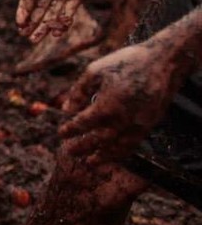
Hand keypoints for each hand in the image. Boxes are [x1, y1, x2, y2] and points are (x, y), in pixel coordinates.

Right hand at [18, 0, 109, 39]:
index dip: (24, 11)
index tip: (19, 24)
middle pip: (41, 9)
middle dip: (34, 23)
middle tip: (26, 37)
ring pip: (54, 13)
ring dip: (46, 27)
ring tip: (36, 39)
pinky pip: (70, 10)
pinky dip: (63, 22)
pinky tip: (57, 32)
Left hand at [58, 43, 180, 167]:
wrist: (163, 62)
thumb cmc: (126, 62)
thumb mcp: (95, 71)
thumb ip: (79, 91)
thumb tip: (66, 108)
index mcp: (107, 105)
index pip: (83, 124)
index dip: (70, 130)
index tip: (61, 133)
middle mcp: (123, 119)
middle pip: (99, 140)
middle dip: (83, 147)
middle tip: (69, 152)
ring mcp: (139, 124)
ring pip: (118, 147)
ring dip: (103, 156)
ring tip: (90, 162)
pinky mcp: (150, 124)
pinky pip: (134, 143)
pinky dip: (122, 151)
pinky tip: (113, 154)